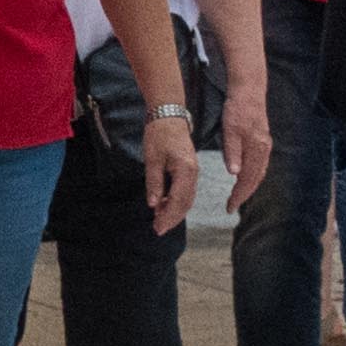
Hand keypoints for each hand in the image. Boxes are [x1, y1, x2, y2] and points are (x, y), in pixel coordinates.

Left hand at [132, 105, 197, 238]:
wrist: (169, 115)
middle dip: (172, 218)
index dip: (168, 217)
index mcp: (186, 170)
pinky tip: (164, 205)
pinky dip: (176, 201)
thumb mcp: (152, 159)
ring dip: (174, 211)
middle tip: (158, 229)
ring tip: (159, 220)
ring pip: (187, 198)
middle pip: (186, 203)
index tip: (158, 228)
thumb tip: (154, 205)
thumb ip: (154, 183)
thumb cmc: (159, 134)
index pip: (179, 200)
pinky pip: (185, 191)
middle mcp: (193, 173)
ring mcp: (193, 171)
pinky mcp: (189, 169)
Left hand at [214, 82, 270, 213]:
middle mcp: (264, 149)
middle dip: (244, 195)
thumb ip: (232, 152)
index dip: (239, 195)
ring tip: (237, 197)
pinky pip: (259, 165)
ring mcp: (265, 146)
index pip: (248, 179)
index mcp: (257, 148)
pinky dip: (252, 176)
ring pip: (259, 173)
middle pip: (256, 179)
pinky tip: (244, 178)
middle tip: (231, 207)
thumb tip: (235, 173)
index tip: (229, 206)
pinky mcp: (263, 141)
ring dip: (249, 187)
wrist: (249, 90)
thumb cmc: (237, 108)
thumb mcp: (230, 129)